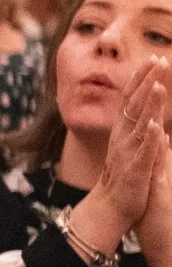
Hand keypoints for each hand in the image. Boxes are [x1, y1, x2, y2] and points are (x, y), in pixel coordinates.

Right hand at [70, 57, 168, 256]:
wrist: (109, 208)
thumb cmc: (124, 178)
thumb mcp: (132, 149)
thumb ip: (141, 131)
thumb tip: (152, 117)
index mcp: (124, 131)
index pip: (132, 99)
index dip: (142, 78)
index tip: (153, 58)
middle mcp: (124, 138)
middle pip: (135, 105)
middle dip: (147, 82)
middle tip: (158, 60)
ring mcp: (129, 153)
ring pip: (140, 124)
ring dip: (149, 105)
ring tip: (158, 86)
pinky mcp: (136, 170)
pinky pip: (143, 153)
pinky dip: (149, 140)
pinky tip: (156, 127)